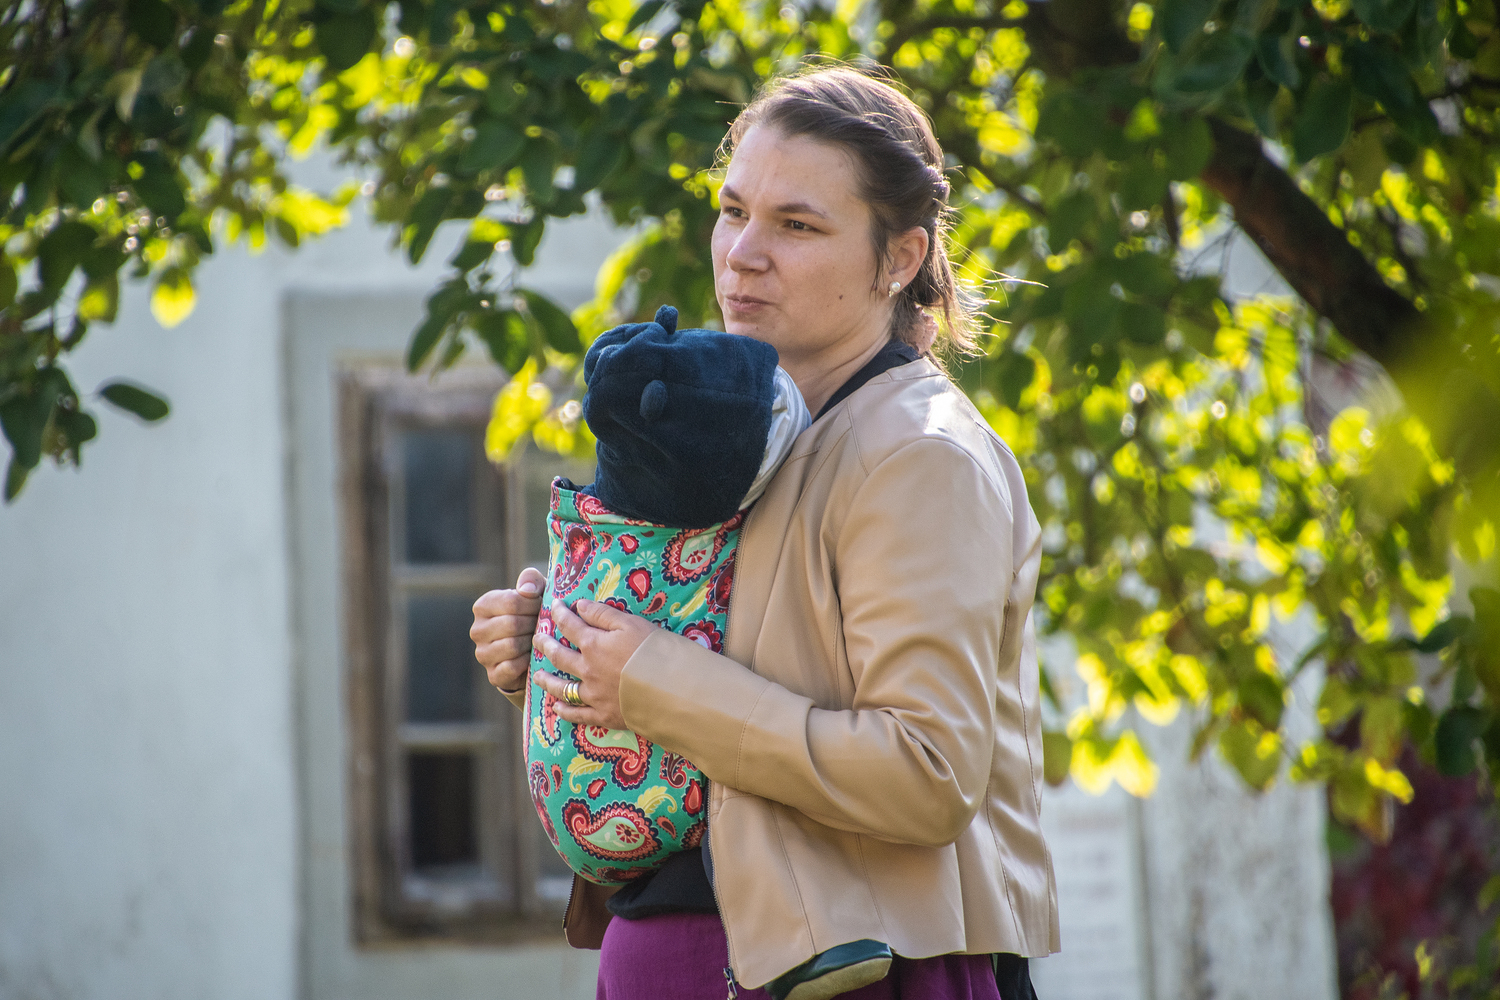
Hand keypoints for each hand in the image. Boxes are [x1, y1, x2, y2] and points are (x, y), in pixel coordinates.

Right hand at [471, 567, 545, 692]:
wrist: (534, 650)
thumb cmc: (535, 614)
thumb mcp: (536, 592)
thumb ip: (531, 580)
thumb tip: (526, 591)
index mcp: (483, 606)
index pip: (511, 602)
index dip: (533, 604)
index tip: (543, 606)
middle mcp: (477, 630)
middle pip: (512, 624)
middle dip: (534, 624)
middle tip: (545, 625)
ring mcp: (482, 654)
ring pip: (512, 646)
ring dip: (532, 643)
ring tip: (540, 639)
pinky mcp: (493, 675)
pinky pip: (512, 667)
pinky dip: (527, 661)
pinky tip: (534, 656)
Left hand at [532, 598, 656, 730]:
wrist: (670, 688)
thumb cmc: (654, 650)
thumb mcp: (631, 623)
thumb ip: (602, 614)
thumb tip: (579, 605)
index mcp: (593, 644)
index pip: (570, 625)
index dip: (559, 613)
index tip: (553, 605)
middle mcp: (587, 670)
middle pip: (560, 656)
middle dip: (545, 645)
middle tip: (536, 639)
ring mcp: (593, 694)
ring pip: (562, 687)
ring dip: (547, 681)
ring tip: (536, 676)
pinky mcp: (603, 715)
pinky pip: (577, 714)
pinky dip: (564, 711)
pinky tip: (556, 709)